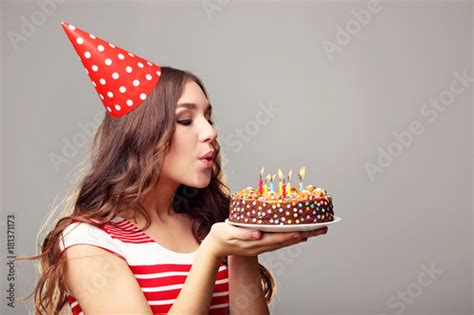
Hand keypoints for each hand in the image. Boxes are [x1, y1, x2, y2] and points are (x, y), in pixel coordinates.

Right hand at [201, 222, 327, 259]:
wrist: (216, 246)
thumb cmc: (221, 236)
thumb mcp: (229, 233)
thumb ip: (243, 233)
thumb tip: (258, 234)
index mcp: (255, 242)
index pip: (278, 239)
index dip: (292, 235)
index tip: (305, 231)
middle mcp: (262, 245)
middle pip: (287, 240)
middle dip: (305, 234)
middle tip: (321, 228)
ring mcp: (263, 245)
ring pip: (286, 241)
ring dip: (303, 236)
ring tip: (317, 230)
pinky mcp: (262, 243)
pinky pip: (281, 241)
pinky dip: (293, 237)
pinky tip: (300, 234)